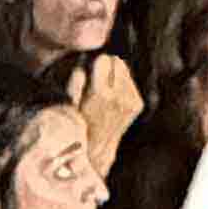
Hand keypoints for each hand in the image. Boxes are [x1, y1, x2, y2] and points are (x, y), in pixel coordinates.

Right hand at [78, 53, 141, 171]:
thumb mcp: (70, 104)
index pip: (105, 60)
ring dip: (115, 75)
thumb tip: (81, 69)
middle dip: (108, 66)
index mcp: (102, 93)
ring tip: (104, 91)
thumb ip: (75, 84)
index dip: (96, 63)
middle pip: (118, 62)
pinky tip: (113, 97)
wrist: (97, 148)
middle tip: (97, 79)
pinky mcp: (137, 104)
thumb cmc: (79, 124)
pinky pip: (131, 82)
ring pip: (125, 70)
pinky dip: (123, 85)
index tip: (90, 71)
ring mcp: (131, 101)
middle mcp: (120, 96)